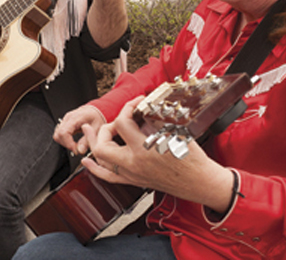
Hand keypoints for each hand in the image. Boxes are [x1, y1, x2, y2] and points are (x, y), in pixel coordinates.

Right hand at [54, 105, 106, 155]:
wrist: (95, 111)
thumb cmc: (97, 118)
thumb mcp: (96, 129)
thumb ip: (87, 140)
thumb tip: (80, 150)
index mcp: (75, 118)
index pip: (63, 133)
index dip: (68, 144)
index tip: (76, 150)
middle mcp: (68, 118)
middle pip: (58, 135)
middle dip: (66, 145)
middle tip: (77, 149)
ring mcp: (65, 120)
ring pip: (57, 135)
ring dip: (65, 143)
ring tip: (75, 146)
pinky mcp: (65, 124)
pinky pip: (59, 133)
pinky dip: (64, 140)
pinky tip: (73, 142)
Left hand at [82, 97, 234, 212]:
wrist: (200, 181)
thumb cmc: (191, 158)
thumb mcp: (173, 132)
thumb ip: (152, 121)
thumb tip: (139, 109)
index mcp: (145, 149)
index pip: (123, 123)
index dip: (126, 107)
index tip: (135, 103)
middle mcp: (134, 164)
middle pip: (103, 145)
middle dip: (104, 128)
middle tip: (116, 120)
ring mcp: (132, 174)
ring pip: (101, 161)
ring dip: (94, 143)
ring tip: (89, 131)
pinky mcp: (134, 181)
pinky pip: (108, 177)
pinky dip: (94, 168)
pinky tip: (86, 161)